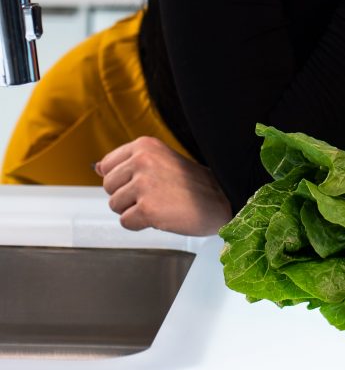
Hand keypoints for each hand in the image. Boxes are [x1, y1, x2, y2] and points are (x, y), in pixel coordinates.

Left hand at [95, 136, 231, 236]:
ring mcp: (144, 184)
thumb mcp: (160, 161)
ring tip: (159, 203)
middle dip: (125, 196)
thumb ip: (128, 163)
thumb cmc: (193, 183)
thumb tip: (97, 166)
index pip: (107, 164)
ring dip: (133, 210)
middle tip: (154, 194)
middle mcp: (142, 160)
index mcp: (145, 145)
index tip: (142, 181)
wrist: (221, 199)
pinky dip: (141, 224)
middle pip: (107, 186)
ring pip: (114, 205)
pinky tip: (161, 215)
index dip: (122, 179)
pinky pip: (125, 222)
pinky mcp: (147, 209)